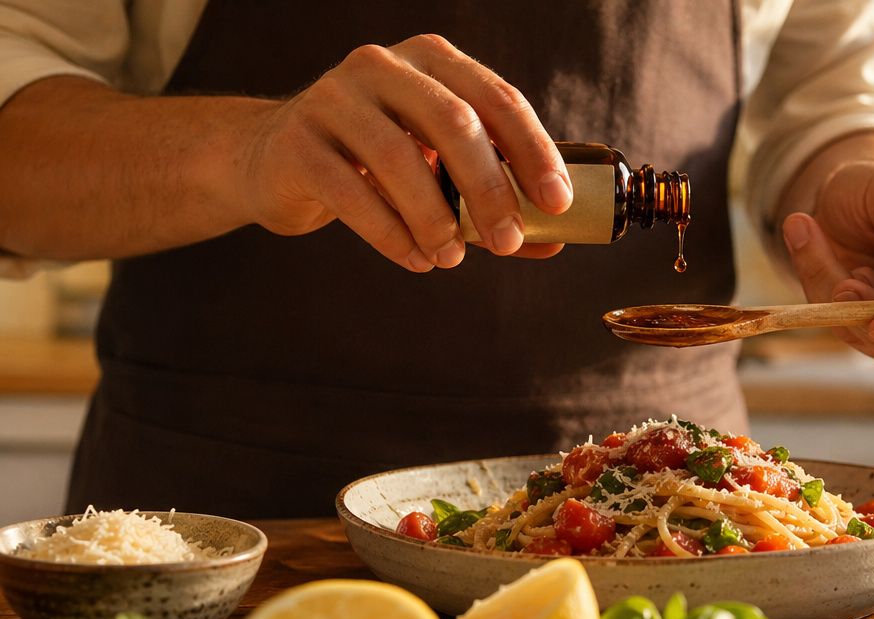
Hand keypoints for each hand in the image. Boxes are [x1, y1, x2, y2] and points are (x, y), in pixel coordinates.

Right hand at [234, 35, 571, 271]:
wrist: (276, 161)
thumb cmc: (376, 166)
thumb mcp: (439, 173)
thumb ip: (492, 201)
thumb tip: (554, 242)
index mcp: (432, 62)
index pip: (497, 99)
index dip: (533, 151)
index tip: (557, 203)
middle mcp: (383, 66)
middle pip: (453, 121)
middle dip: (488, 187)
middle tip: (508, 240)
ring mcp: (333, 98)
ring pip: (398, 157)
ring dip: (435, 218)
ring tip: (452, 259)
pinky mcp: (297, 142)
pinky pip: (351, 191)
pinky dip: (391, 234)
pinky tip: (416, 260)